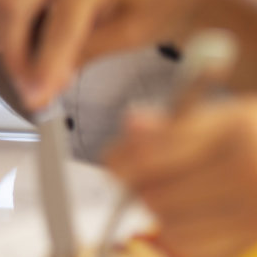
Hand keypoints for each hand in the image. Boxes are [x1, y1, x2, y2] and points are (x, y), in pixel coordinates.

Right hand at [0, 0, 217, 110]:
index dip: (45, 66)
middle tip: (29, 90)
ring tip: (33, 74)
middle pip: (8, 4)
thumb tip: (47, 83)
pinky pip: (8, 0)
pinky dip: (12, 30)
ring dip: (8, 41)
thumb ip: (86, 53)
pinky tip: (35, 54)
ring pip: (0, 2)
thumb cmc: (159, 5)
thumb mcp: (130, 35)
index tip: (37, 100)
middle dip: (12, 52)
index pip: (56, 26)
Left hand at [106, 100, 256, 256]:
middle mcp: (246, 171)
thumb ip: (177, 125)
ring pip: (174, 227)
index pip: (153, 153)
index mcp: (234, 129)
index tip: (115, 162)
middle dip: (141, 188)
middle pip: (158, 195)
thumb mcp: (227, 114)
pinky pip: (198, 247)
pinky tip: (192, 219)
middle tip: (143, 178)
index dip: (122, 160)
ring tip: (172, 196)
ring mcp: (254, 209)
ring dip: (162, 215)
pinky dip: (184, 236)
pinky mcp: (255, 233)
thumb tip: (131, 126)